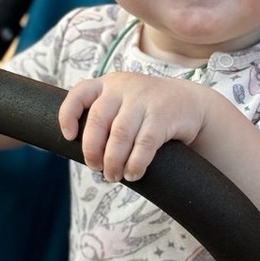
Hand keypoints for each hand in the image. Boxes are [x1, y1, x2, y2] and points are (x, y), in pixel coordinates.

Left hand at [58, 72, 207, 182]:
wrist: (191, 102)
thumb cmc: (148, 110)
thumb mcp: (124, 103)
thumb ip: (104, 117)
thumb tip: (86, 155)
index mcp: (108, 84)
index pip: (79, 94)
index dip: (68, 115)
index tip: (69, 137)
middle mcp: (124, 88)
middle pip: (97, 120)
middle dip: (92, 150)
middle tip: (96, 168)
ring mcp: (144, 99)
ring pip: (119, 135)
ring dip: (113, 161)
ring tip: (113, 176)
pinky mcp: (163, 115)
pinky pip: (144, 143)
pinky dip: (135, 163)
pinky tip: (133, 174)